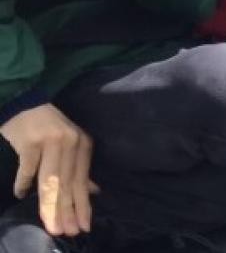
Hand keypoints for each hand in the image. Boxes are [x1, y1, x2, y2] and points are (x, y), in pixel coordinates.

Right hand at [0, 103, 95, 235]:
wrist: (27, 105)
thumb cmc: (49, 129)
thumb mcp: (69, 146)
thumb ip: (79, 168)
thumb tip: (93, 192)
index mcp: (83, 144)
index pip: (82, 180)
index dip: (82, 205)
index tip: (84, 226)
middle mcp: (71, 142)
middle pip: (68, 183)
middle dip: (68, 211)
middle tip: (68, 232)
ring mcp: (51, 141)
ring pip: (51, 181)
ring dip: (50, 206)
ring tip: (52, 226)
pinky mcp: (31, 142)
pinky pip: (28, 169)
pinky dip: (24, 183)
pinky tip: (21, 194)